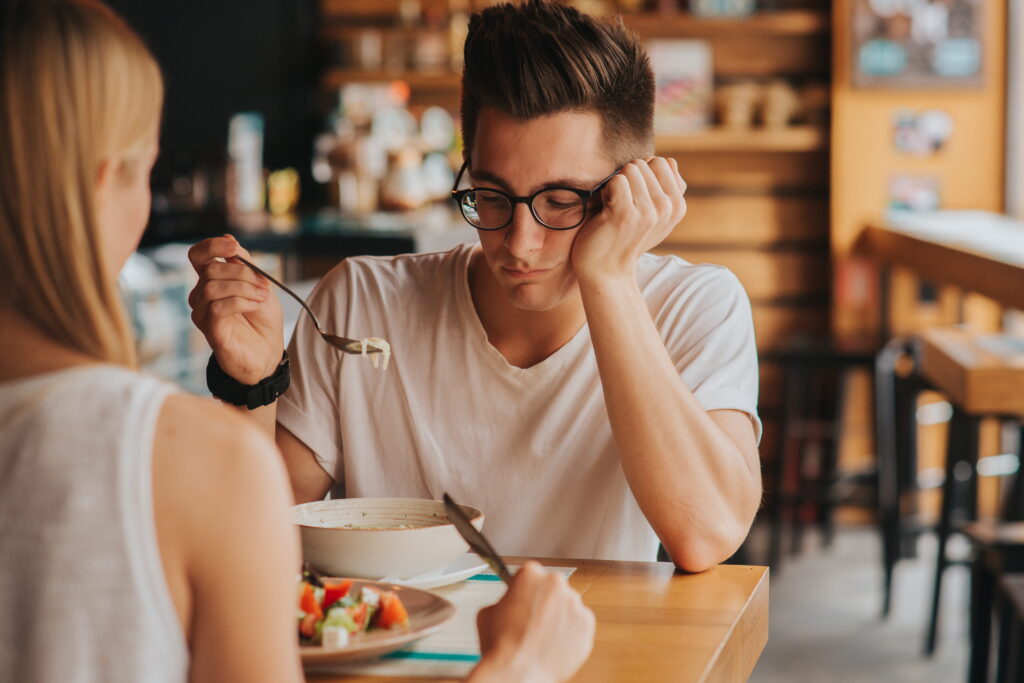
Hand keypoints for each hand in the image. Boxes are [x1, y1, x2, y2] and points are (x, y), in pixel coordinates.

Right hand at [187, 235, 283, 384]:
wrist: (268, 351)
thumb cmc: (262, 319)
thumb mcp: (260, 284)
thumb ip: (245, 262)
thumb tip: (228, 238)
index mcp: (212, 279)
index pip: (198, 255)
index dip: (212, 246)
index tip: (233, 248)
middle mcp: (201, 294)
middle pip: (211, 270)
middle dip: (242, 273)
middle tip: (265, 286)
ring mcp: (202, 312)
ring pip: (213, 287)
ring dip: (244, 288)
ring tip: (262, 298)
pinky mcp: (209, 329)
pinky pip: (217, 307)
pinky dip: (240, 302)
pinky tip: (255, 306)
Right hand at [470, 562, 594, 682]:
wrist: (517, 673)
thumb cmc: (501, 645)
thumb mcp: (488, 612)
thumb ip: (504, 601)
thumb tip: (510, 605)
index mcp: (530, 573)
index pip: (531, 575)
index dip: (525, 590)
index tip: (524, 599)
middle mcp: (555, 583)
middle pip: (552, 587)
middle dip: (544, 601)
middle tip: (532, 621)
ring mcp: (574, 603)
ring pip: (567, 606)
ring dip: (558, 616)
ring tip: (543, 637)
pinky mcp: (587, 623)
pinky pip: (579, 623)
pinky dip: (570, 632)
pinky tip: (554, 644)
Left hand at [570, 157, 686, 283]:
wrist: (606, 270)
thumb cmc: (625, 237)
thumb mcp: (653, 214)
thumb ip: (665, 188)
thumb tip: (671, 161)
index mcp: (677, 205)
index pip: (661, 163)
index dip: (641, 177)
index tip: (634, 200)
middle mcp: (667, 207)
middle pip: (643, 163)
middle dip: (627, 180)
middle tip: (621, 206)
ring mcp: (649, 211)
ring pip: (630, 169)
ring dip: (615, 186)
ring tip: (614, 210)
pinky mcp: (626, 214)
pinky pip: (616, 180)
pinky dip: (605, 192)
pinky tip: (606, 212)